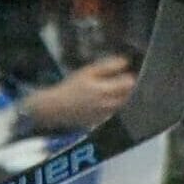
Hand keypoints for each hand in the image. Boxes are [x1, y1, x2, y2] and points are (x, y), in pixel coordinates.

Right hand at [21, 55, 136, 132]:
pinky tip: (99, 103)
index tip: (123, 75)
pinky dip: (109, 107)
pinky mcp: (99, 121)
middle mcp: (106, 104)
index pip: (129, 83)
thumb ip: (107, 66)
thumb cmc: (70, 87)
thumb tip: (125, 62)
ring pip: (120, 105)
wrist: (54, 108)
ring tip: (107, 93)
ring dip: (119, 98)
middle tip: (116, 84)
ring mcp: (103, 114)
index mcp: (103, 90)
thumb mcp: (87, 72)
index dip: (128, 77)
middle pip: (127, 95)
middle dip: (125, 89)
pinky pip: (111, 113)